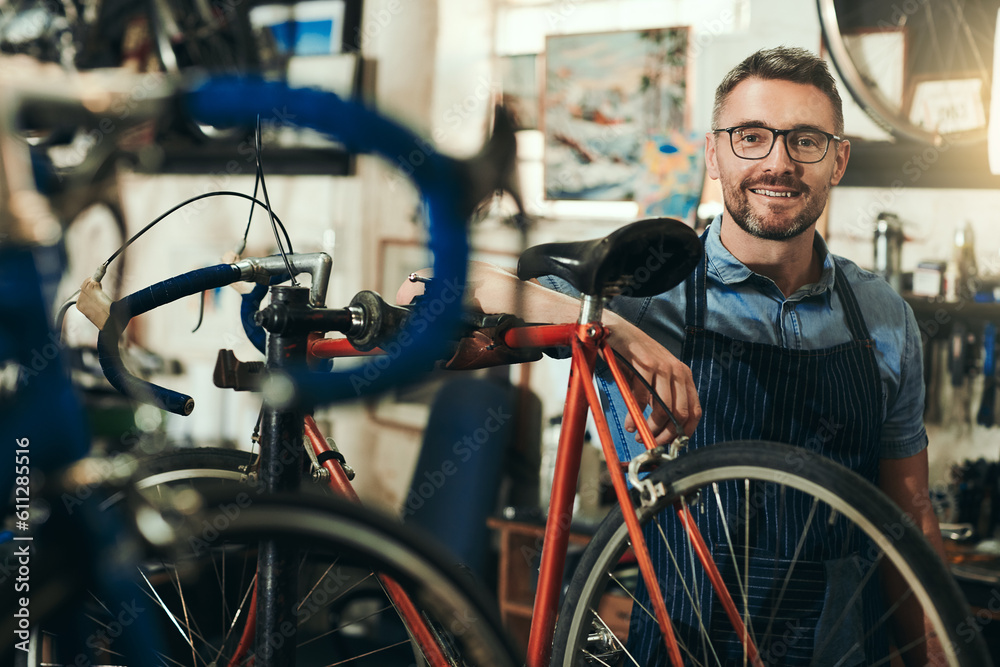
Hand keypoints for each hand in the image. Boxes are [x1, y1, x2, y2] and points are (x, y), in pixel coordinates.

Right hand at [607, 318, 700, 445]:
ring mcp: (663, 367)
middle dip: (666, 434)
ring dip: (651, 427)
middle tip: (651, 441)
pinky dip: (635, 415)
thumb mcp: (654, 378)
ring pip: (664, 409)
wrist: (618, 333)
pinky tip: (629, 422)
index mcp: (684, 376)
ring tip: (639, 434)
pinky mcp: (646, 365)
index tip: (672, 443)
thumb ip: (661, 398)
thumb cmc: (635, 358)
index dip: (685, 431)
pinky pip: (643, 398)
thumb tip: (662, 429)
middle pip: (680, 413)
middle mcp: (678, 371)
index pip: (694, 410)